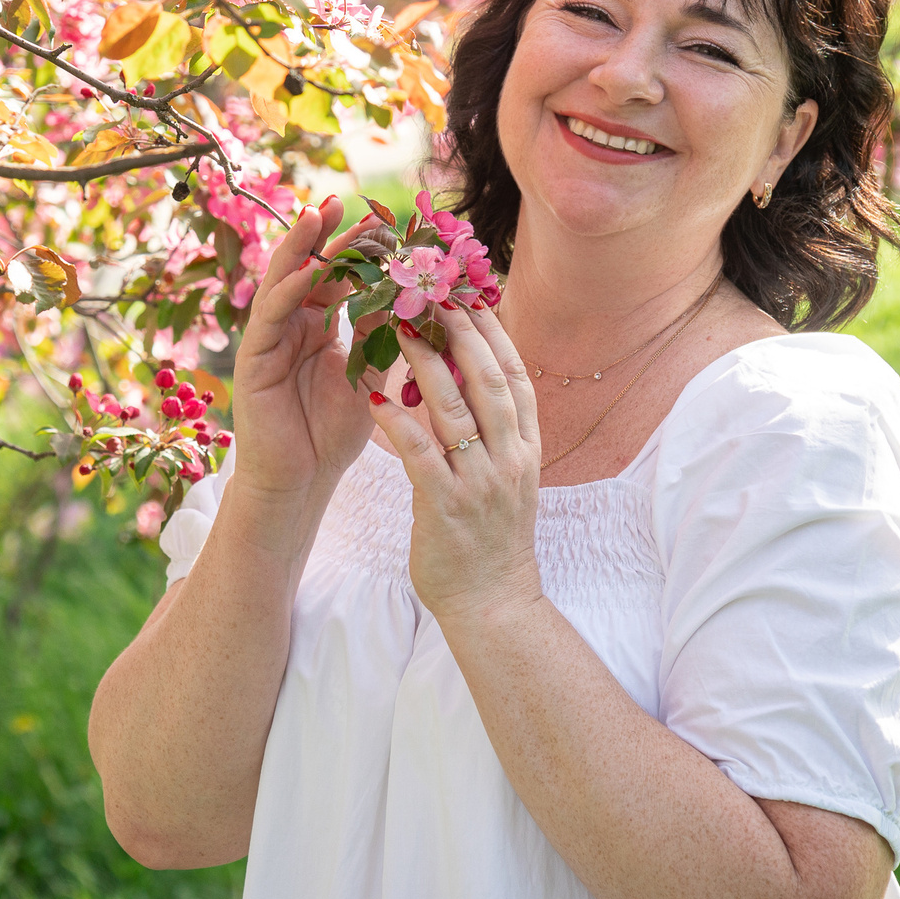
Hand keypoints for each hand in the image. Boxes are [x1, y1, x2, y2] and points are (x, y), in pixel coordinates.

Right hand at [229, 196, 379, 501]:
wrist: (301, 481)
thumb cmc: (333, 434)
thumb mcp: (369, 376)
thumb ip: (381, 335)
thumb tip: (408, 289)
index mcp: (318, 326)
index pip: (337, 276)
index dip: (356, 249)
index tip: (382, 220)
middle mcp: (291, 325)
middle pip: (307, 267)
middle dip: (324, 235)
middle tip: (344, 201)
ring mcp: (269, 338)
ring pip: (282, 281)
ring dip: (300, 247)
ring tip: (317, 214)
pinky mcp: (252, 356)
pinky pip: (269, 315)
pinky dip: (287, 289)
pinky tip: (307, 271)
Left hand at [368, 303, 543, 624]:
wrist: (493, 603)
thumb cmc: (491, 537)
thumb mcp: (506, 477)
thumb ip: (494, 432)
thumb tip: (472, 377)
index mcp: (526, 449)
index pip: (516, 377)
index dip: (495, 333)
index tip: (473, 295)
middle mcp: (510, 460)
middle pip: (490, 381)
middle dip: (463, 333)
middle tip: (435, 294)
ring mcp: (480, 483)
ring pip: (456, 409)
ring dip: (426, 364)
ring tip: (398, 327)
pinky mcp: (446, 506)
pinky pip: (419, 454)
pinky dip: (396, 423)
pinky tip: (373, 398)